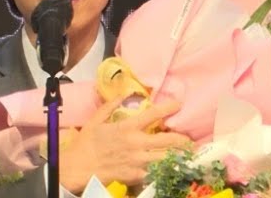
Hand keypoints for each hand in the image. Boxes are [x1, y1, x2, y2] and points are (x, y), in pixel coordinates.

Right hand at [59, 99, 191, 190]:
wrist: (79, 167)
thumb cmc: (86, 143)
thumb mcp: (95, 120)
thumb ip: (110, 106)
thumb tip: (124, 94)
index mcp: (126, 127)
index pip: (152, 114)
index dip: (168, 108)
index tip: (179, 104)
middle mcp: (136, 143)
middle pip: (169, 140)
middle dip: (184, 140)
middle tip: (191, 140)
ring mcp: (138, 161)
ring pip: (168, 158)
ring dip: (180, 157)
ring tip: (189, 156)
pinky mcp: (137, 175)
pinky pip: (157, 172)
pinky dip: (166, 171)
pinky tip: (173, 170)